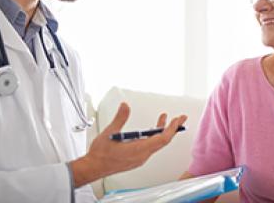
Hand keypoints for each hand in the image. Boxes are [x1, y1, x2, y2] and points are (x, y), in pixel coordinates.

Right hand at [71, 102, 186, 186]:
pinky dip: (155, 136)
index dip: (171, 129)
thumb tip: (125, 106)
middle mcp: (142, 155)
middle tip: (180, 118)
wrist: (93, 167)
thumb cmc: (101, 154)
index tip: (177, 120)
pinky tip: (152, 130)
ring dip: (163, 131)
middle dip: (172, 128)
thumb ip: (120, 118)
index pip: (162, 139)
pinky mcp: (136, 158)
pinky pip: (151, 146)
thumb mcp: (110, 132)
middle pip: (163, 141)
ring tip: (166, 119)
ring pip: (157, 144)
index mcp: (138, 149)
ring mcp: (140, 157)